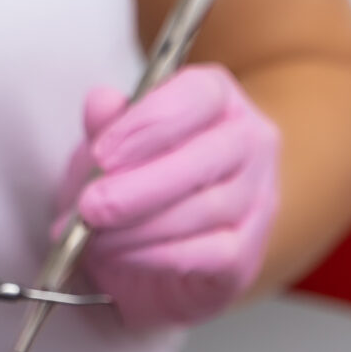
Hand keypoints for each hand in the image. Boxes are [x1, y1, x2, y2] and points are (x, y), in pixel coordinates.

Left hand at [61, 65, 280, 331]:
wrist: (148, 245)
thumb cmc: (135, 178)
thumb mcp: (110, 143)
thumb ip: (105, 122)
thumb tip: (101, 102)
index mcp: (219, 96)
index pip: (198, 96)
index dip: (149, 124)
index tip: (102, 154)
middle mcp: (252, 141)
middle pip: (206, 157)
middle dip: (140, 186)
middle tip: (91, 205)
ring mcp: (259, 199)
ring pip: (206, 210)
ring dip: (140, 226)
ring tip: (95, 235)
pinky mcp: (249, 252)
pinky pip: (209, 253)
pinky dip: (155, 255)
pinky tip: (121, 254)